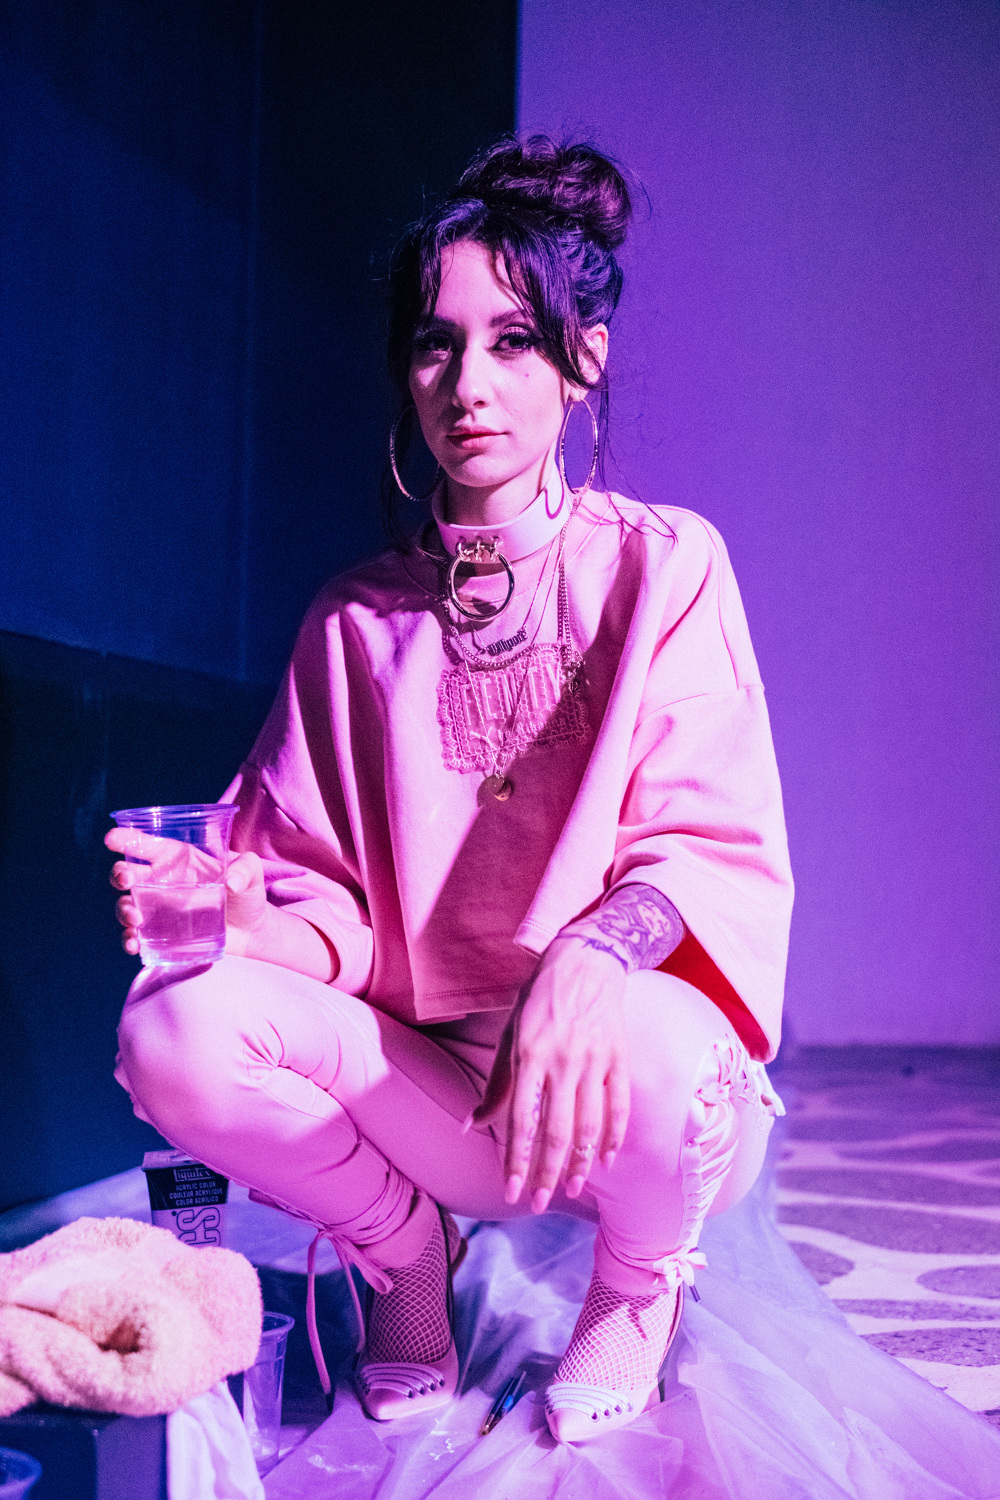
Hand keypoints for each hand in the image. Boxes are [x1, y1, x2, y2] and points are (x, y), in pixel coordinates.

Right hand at [105, 828, 267, 956]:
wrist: (252, 932)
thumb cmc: (249, 894)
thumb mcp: (254, 875)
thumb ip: (246, 870)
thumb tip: (231, 882)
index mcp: (178, 859)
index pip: (148, 846)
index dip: (128, 838)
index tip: (112, 838)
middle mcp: (162, 882)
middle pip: (127, 873)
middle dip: (119, 874)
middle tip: (126, 881)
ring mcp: (158, 909)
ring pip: (126, 904)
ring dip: (122, 910)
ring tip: (135, 921)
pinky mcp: (161, 933)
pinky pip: (135, 935)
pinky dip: (128, 939)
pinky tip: (133, 943)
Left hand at [471, 936, 630, 1212]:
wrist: (585, 961)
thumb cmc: (539, 1000)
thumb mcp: (510, 1035)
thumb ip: (497, 1084)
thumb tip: (473, 1126)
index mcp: (529, 1056)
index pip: (521, 1121)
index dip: (515, 1160)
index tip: (510, 1190)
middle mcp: (562, 1061)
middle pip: (556, 1131)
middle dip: (547, 1172)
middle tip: (538, 1202)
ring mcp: (594, 1060)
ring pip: (589, 1124)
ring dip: (580, 1163)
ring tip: (572, 1189)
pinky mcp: (618, 1057)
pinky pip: (619, 1105)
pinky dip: (614, 1135)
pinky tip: (604, 1160)